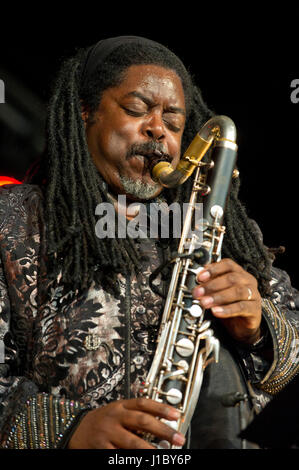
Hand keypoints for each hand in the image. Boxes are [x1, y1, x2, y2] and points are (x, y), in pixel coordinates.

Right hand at [68, 398, 184, 448]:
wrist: (75, 429)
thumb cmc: (102, 421)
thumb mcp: (117, 411)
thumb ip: (135, 415)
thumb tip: (161, 424)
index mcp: (120, 406)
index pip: (144, 403)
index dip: (161, 408)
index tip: (176, 415)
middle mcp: (115, 417)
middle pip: (142, 421)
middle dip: (163, 430)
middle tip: (178, 438)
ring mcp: (108, 433)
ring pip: (133, 442)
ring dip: (151, 450)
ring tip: (164, 455)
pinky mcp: (102, 449)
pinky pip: (119, 456)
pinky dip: (132, 459)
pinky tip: (142, 462)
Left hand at [192, 258, 261, 343]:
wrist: (241, 325)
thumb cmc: (229, 305)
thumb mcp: (218, 293)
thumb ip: (210, 285)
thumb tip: (198, 282)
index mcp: (239, 273)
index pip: (228, 264)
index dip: (213, 269)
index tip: (200, 277)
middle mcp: (248, 281)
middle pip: (231, 278)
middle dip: (211, 285)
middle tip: (198, 293)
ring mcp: (253, 295)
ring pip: (237, 292)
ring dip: (218, 297)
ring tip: (205, 303)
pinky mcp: (255, 309)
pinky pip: (242, 307)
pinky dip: (227, 309)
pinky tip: (216, 311)